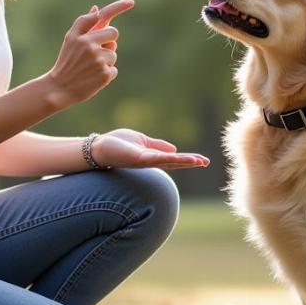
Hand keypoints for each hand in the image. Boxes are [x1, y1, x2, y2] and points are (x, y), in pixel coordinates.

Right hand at [47, 0, 134, 107]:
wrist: (60, 88)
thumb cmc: (66, 61)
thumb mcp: (70, 39)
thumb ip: (83, 23)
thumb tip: (97, 9)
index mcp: (83, 36)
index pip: (104, 18)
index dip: (119, 7)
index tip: (131, 1)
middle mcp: (92, 47)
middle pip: (113, 35)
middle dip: (107, 42)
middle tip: (93, 52)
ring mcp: (99, 61)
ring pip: (113, 54)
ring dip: (106, 60)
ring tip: (90, 67)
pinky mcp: (105, 75)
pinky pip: (114, 69)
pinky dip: (106, 73)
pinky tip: (93, 77)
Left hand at [91, 128, 209, 170]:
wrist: (98, 148)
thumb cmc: (117, 144)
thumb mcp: (142, 141)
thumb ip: (157, 145)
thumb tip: (175, 149)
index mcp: (152, 157)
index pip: (173, 159)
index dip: (188, 160)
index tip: (203, 160)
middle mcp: (150, 162)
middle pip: (174, 163)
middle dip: (190, 162)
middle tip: (206, 162)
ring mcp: (145, 161)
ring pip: (167, 162)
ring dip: (183, 162)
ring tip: (198, 161)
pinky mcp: (137, 158)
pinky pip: (155, 158)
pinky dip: (167, 158)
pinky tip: (177, 156)